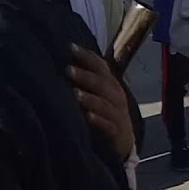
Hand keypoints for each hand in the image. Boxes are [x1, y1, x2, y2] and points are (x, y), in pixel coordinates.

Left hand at [67, 44, 133, 161]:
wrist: (123, 142)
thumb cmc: (106, 114)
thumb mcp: (101, 95)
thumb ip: (89, 80)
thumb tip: (65, 61)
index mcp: (112, 86)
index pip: (102, 67)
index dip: (88, 57)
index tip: (70, 47)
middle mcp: (117, 98)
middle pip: (104, 84)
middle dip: (86, 76)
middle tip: (68, 70)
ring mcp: (118, 115)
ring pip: (106, 104)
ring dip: (90, 98)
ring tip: (74, 93)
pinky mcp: (117, 133)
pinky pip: (108, 126)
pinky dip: (99, 121)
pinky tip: (87, 117)